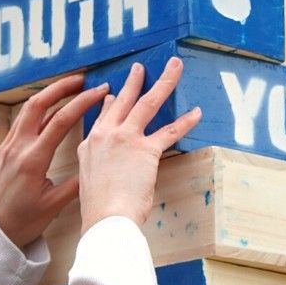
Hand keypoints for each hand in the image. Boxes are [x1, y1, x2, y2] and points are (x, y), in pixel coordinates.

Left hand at [0, 74, 110, 248]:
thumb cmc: (22, 221)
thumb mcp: (54, 205)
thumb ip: (77, 183)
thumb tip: (100, 164)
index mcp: (33, 159)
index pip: (61, 120)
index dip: (83, 102)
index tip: (99, 91)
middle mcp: (18, 146)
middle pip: (39, 103)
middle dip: (62, 87)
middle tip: (83, 79)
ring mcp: (9, 145)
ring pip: (28, 109)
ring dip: (49, 94)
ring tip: (70, 87)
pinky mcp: (5, 148)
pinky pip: (22, 120)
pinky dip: (38, 108)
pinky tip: (51, 108)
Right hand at [78, 56, 200, 233]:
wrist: (104, 218)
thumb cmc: (99, 209)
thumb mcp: (90, 181)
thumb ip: (99, 167)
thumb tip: (112, 166)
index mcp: (89, 145)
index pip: (101, 116)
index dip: (109, 103)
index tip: (112, 94)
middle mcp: (104, 135)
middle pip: (122, 100)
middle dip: (133, 81)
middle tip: (140, 68)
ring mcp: (124, 138)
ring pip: (147, 102)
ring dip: (164, 82)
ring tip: (173, 67)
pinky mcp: (145, 149)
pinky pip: (169, 131)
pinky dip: (185, 121)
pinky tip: (196, 112)